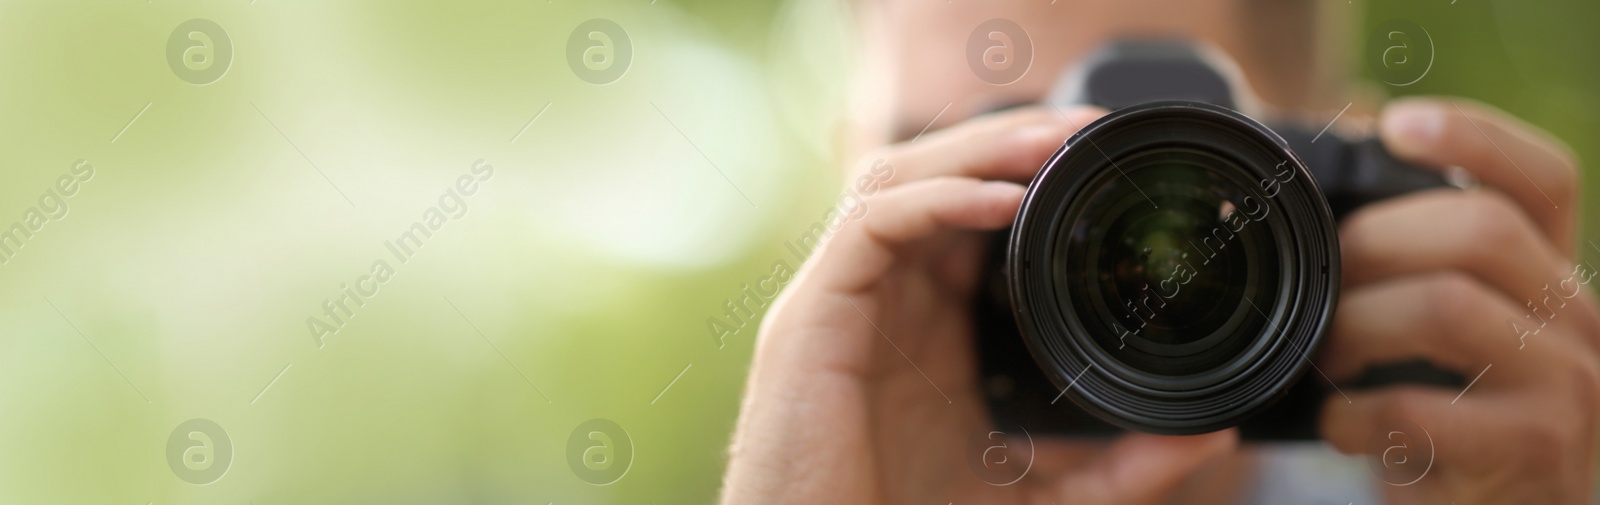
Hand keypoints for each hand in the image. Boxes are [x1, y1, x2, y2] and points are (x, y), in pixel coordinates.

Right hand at [718, 107, 1237, 504]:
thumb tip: (1211, 435)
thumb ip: (1119, 467)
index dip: (1024, 174)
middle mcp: (881, 299)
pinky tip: (999, 203)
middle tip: (1084, 132)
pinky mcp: (811, 318)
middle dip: (1005, 141)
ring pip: (894, 179)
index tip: (1101, 161)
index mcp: (926, 325)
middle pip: (931, 176)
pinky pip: (869, 228)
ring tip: (1046, 144)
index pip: (967, 215)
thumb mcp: (1038, 494)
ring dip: (971, 150)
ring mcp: (842, 302)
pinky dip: (934, 201)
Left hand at [1319, 97, 1599, 502]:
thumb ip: (1423, 261)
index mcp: (1555, 276)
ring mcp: (1566, 389)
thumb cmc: (1461, 420)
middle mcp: (1579, 323)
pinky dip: (1355, 413)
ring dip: (1358, 324)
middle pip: (1484, 230)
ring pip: (1449, 306)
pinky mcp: (1529, 453)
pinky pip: (1421, 409)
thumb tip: (1340, 159)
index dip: (1475, 139)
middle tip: (1328, 278)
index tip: (1396, 123)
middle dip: (1377, 240)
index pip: (1545, 178)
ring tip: (1328, 356)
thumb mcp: (1456, 335)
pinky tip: (1339, 424)